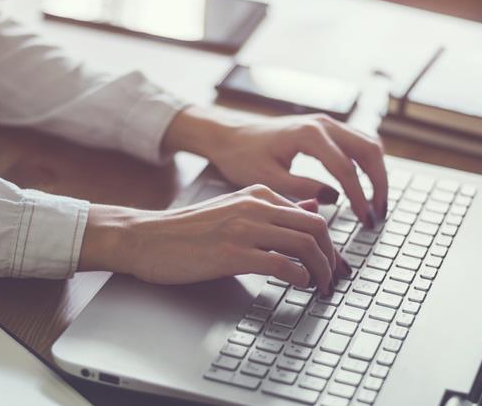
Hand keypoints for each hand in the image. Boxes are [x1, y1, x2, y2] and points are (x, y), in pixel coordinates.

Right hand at [78, 185, 345, 294]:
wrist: (146, 238)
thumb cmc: (187, 230)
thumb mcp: (234, 209)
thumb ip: (273, 210)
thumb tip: (313, 207)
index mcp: (258, 194)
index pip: (312, 215)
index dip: (331, 244)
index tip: (334, 264)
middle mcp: (255, 206)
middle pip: (317, 228)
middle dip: (333, 258)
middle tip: (335, 279)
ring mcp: (244, 229)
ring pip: (305, 244)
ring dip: (321, 271)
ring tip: (321, 287)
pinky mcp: (232, 253)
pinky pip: (281, 264)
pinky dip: (299, 277)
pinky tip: (300, 286)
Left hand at [163, 107, 387, 226]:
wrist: (228, 135)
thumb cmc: (242, 156)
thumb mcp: (268, 178)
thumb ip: (302, 188)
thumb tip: (334, 199)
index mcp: (308, 135)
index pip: (346, 168)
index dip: (359, 197)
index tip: (365, 220)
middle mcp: (322, 124)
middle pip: (368, 151)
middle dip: (379, 184)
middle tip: (378, 214)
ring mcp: (326, 123)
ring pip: (368, 144)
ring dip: (377, 173)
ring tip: (376, 204)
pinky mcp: (325, 129)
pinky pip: (357, 143)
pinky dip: (367, 164)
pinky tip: (364, 187)